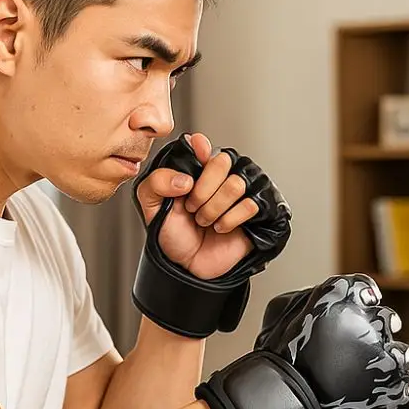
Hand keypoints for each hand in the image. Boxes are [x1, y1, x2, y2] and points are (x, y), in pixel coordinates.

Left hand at [133, 133, 257, 279]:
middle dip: (202, 192)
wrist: (188, 264)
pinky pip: (249, 204)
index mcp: (197, 165)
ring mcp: (242, 189)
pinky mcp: (257, 208)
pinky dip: (229, 221)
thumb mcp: (151, 206)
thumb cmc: (173, 232)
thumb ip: (156, 183)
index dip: (199, 153)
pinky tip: (221, 227)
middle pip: (222, 162)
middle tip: (192, 208)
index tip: (191, 171)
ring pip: (236, 184)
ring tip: (205, 220)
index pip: (202, 144)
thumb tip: (185, 179)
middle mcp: (222, 172)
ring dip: (214, 210)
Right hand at [196, 273, 408, 408]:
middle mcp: (369, 325)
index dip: (364, 295)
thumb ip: (308, 297)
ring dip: (390, 362)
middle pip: (387, 320)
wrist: (282, 401)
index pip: (364, 287)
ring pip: (402, 356)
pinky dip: (396, 395)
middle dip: (380, 329)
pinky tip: (379, 395)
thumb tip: (318, 295)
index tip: (364, 303)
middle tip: (364, 343)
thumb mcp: (282, 309)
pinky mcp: (390, 394)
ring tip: (369, 374)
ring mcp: (383, 361)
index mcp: (343, 302)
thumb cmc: (278, 356)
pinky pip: (406, 393)